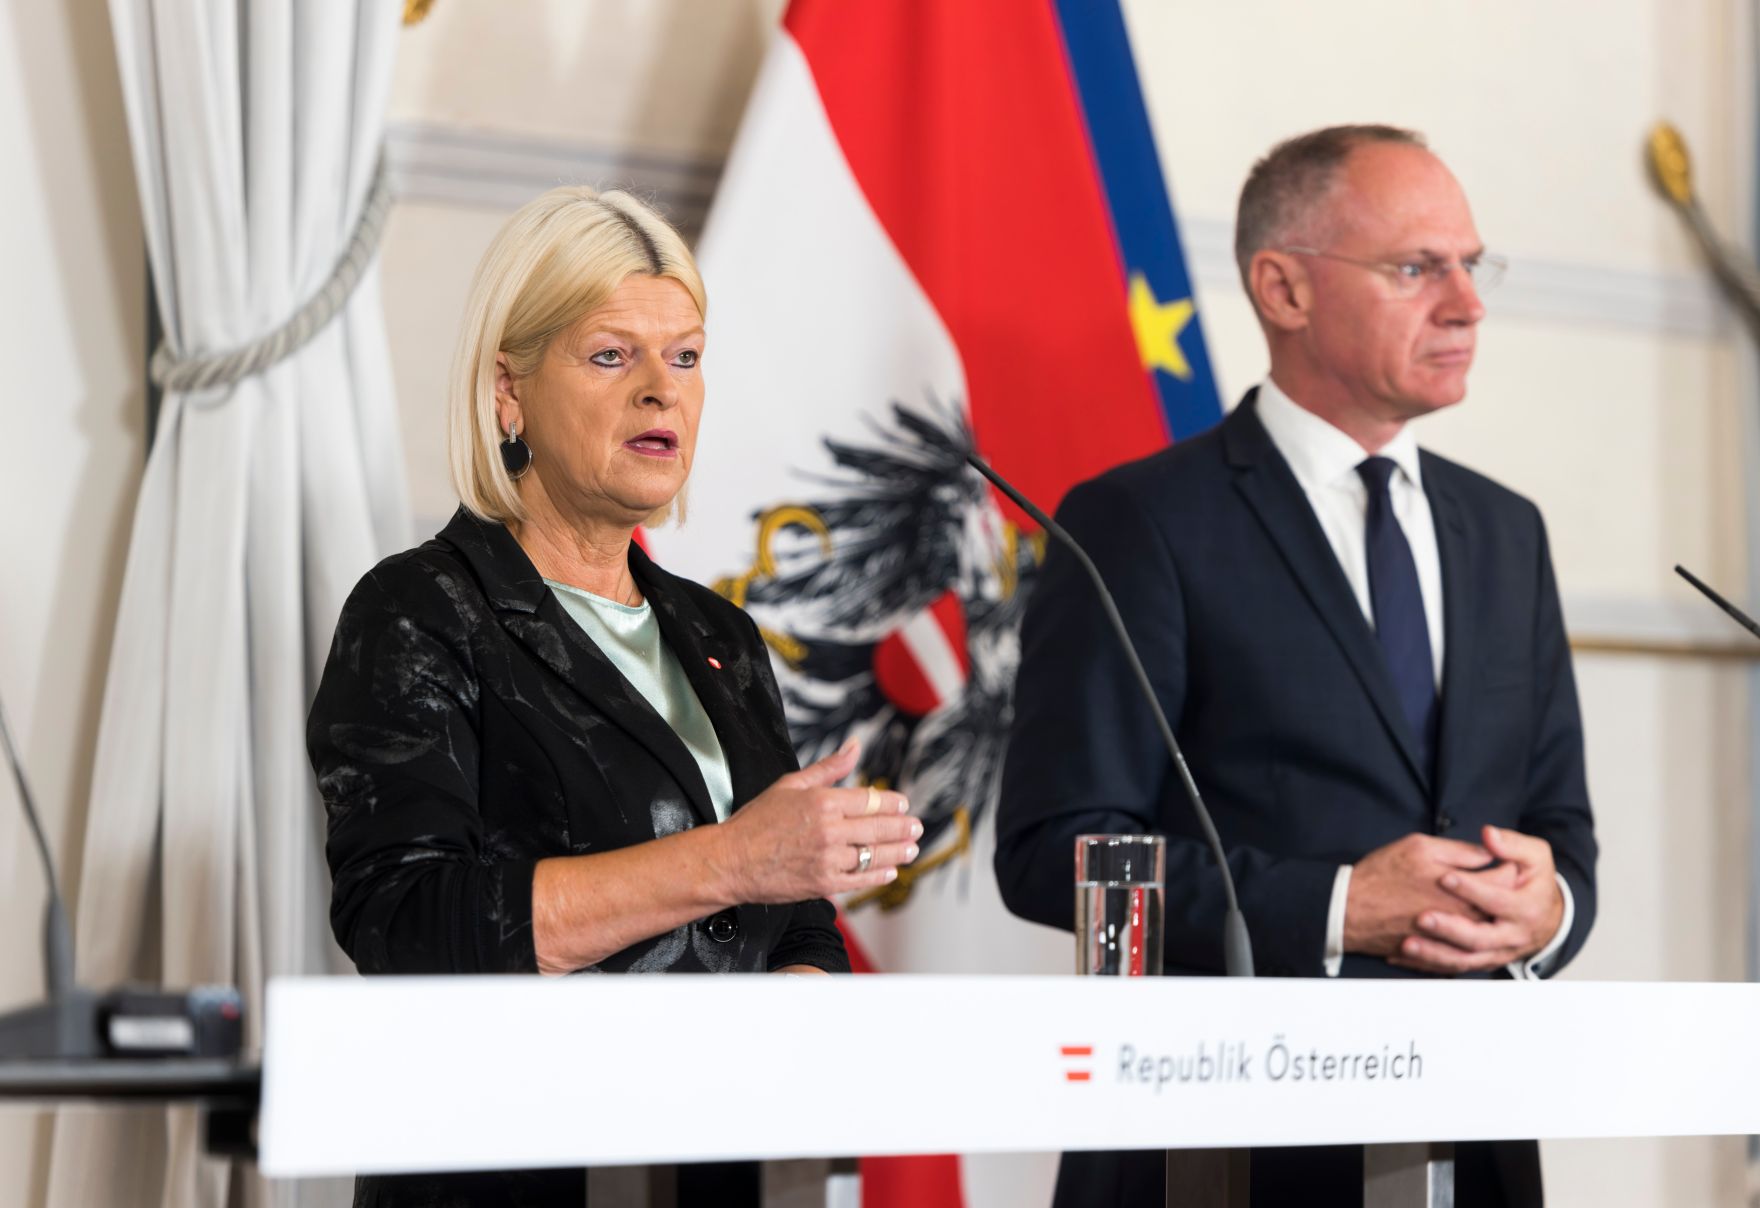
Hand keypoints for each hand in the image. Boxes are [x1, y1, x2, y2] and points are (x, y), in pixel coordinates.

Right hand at [717, 739, 921, 903]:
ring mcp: (828, 859)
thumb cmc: (756, 822)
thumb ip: (828, 768)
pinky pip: (861, 880)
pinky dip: (879, 876)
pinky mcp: (824, 884)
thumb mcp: (790, 784)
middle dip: (903, 828)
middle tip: (916, 827)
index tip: (902, 805)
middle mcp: (829, 830)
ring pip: (874, 855)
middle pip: (879, 827)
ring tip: (910, 849)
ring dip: (898, 852)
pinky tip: (890, 871)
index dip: (892, 803)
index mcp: (822, 801)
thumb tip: (855, 746)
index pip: (870, 800)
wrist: (730, 861)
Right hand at [1343, 833, 1495, 957]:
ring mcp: (1453, 940)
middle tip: (1499, 880)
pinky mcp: (1438, 953)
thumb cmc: (1382, 875)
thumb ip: (1459, 851)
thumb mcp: (1419, 848)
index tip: (1504, 859)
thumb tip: (1487, 853)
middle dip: (1504, 892)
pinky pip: (1465, 949)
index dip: (1509, 865)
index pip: (1507, 879)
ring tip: (1480, 901)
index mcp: (1465, 891)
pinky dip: (1468, 937)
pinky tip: (1463, 925)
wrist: (1349, 910)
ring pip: (1487, 931)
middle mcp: (1465, 919)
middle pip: (1502, 908)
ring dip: (1489, 916)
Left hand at [1394, 825, 1563, 974]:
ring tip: (1407, 944)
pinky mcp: (1483, 961)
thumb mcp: (1535, 857)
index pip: (1498, 901)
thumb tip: (1489, 834)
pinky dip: (1430, 963)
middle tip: (1421, 918)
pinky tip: (1404, 955)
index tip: (1445, 877)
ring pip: (1465, 959)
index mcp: (1526, 909)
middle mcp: (1513, 936)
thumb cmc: (1535, 881)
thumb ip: (1512, 844)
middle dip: (1449, 929)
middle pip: (1479, 938)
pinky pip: (1455, 967)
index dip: (1472, 888)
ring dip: (1435, 953)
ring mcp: (1497, 952)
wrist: (1546, 917)